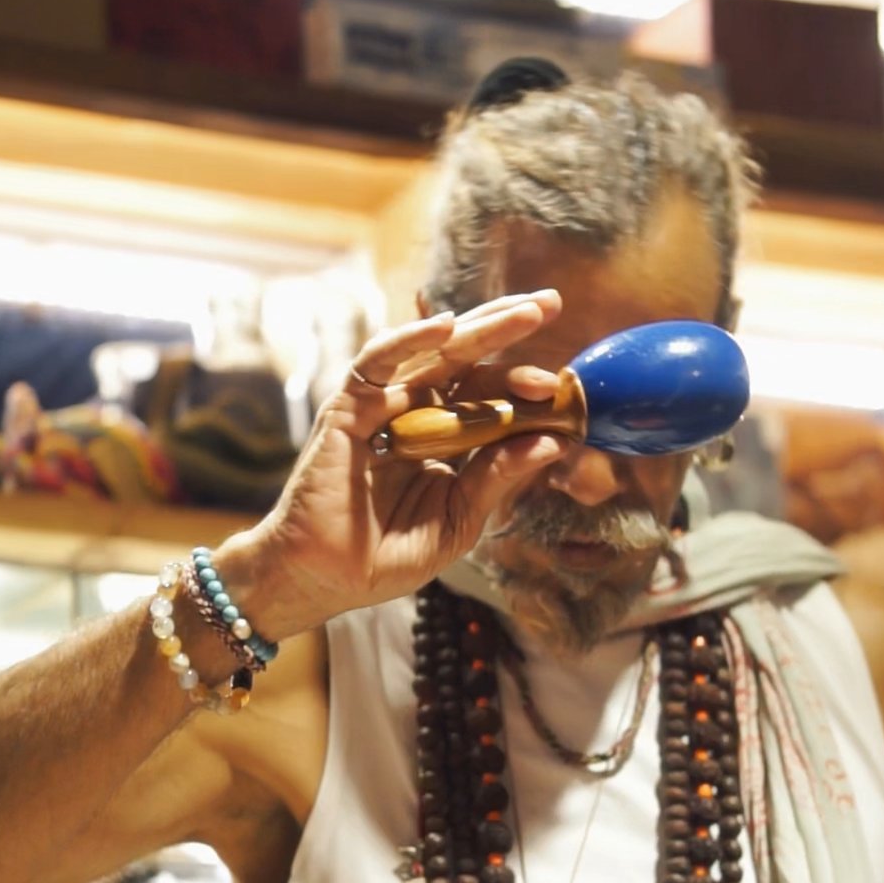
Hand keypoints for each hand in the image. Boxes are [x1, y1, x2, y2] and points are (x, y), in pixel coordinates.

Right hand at [219, 292, 567, 639]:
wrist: (320, 578)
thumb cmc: (382, 558)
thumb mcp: (457, 521)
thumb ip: (495, 481)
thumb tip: (551, 443)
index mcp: (445, 443)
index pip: (490, 399)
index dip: (525, 387)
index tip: (563, 387)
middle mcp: (417, 416)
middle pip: (469, 363)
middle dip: (509, 331)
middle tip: (550, 304)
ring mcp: (383, 408)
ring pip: (434, 353)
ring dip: (478, 329)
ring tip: (524, 312)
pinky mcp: (348, 407)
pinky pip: (378, 362)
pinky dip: (410, 340)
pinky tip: (446, 327)